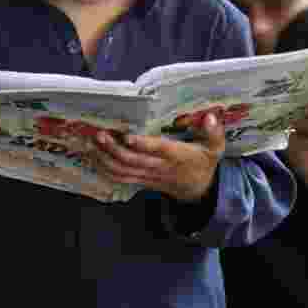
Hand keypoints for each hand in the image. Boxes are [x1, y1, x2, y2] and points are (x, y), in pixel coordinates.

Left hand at [93, 113, 224, 202]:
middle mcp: (160, 167)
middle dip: (114, 149)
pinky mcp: (141, 181)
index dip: (143, 145)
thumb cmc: (203, 163)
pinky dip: (105, 169)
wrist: (198, 190)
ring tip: (91, 144)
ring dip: (105, 158)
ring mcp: (148, 176)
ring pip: (123, 171)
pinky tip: (94, 158)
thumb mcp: (215, 148)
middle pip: (133, 161)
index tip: (127, 136)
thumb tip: (210, 117)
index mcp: (177, 156)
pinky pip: (121, 178)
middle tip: (99, 134)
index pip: (159, 150)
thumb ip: (214, 133)